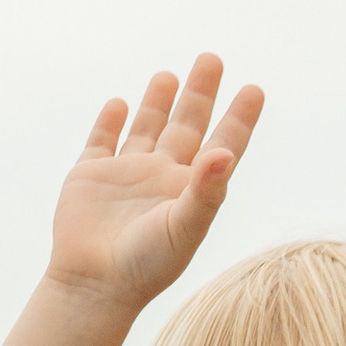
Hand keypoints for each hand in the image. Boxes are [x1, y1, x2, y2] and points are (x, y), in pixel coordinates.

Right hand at [48, 52, 263, 310]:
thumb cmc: (146, 266)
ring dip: (157, 102)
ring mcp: (125, 175)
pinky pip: (101, 141)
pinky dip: (109, 121)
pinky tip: (119, 104)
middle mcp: (161, 178)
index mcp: (190, 189)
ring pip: (146, 128)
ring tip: (169, 75)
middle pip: (186, 125)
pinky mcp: (89, 176)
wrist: (94, 286)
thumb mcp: (183, 228)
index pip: (222, 144)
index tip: (255, 89)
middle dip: (200, 93)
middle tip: (212, 58)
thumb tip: (226, 152)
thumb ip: (206, 191)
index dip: (239, 118)